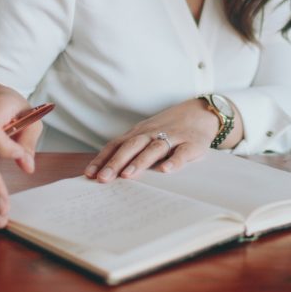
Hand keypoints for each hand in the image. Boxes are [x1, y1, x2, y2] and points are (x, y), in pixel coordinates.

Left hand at [84, 99, 220, 181]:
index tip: (89, 174)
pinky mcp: (191, 144)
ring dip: (140, 161)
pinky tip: (165, 170)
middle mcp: (152, 133)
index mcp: (139, 133)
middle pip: (131, 146)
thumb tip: (106, 170)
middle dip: (115, 162)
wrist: (201, 113)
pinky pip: (181, 153)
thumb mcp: (147, 134)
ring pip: (153, 148)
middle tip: (103, 178)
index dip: (103, 159)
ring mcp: (172, 137)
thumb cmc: (169, 128)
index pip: (116, 145)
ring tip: (127, 175)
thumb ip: (131, 149)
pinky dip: (173, 161)